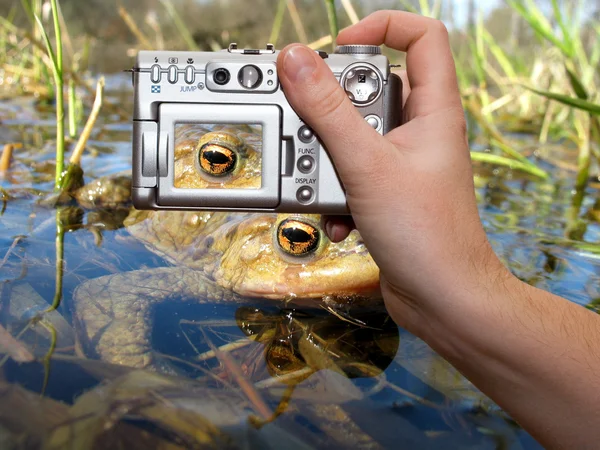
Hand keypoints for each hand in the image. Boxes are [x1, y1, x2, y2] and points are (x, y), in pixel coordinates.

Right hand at [277, 11, 511, 332]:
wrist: (442, 299)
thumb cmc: (427, 236)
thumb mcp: (367, 165)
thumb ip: (328, 111)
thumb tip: (298, 63)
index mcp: (433, 110)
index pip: (422, 38)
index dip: (382, 29)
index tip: (340, 47)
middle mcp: (420, 132)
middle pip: (372, 91)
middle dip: (335, 113)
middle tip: (315, 130)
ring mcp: (404, 164)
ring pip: (355, 139)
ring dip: (330, 162)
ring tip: (325, 183)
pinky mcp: (387, 193)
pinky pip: (352, 176)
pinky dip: (338, 194)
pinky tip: (339, 217)